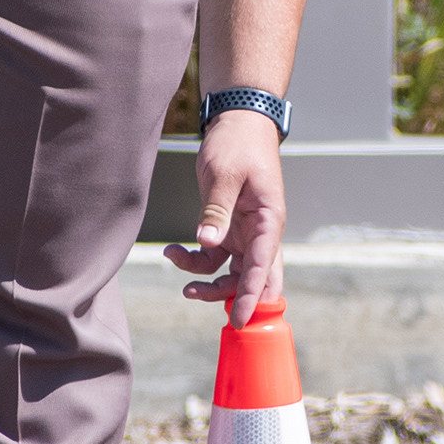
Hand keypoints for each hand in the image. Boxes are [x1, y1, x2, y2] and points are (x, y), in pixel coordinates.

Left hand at [163, 109, 287, 319]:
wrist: (238, 122)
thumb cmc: (238, 144)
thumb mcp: (224, 175)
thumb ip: (216, 210)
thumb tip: (207, 242)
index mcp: (270, 222)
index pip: (262, 267)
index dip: (252, 296)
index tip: (240, 321)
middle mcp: (262, 233)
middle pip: (252, 278)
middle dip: (229, 296)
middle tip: (196, 296)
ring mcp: (246, 233)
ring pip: (233, 273)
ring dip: (209, 283)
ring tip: (182, 284)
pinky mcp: (229, 229)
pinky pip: (215, 257)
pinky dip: (196, 262)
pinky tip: (173, 253)